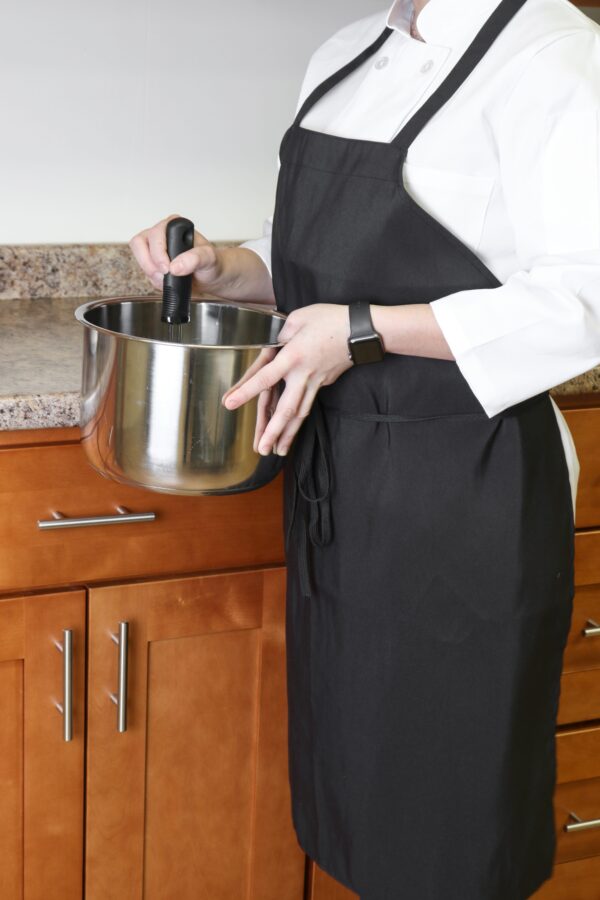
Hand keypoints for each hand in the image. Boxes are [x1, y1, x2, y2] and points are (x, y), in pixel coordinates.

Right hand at [129, 213, 223, 292]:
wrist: (213, 277)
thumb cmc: (213, 263)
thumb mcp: (209, 259)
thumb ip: (195, 259)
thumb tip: (176, 266)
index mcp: (174, 226)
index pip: (155, 234)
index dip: (158, 252)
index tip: (168, 267)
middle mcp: (162, 235)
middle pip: (140, 244)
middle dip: (150, 264)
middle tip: (164, 275)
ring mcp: (156, 249)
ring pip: (140, 259)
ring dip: (151, 273)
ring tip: (168, 279)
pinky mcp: (155, 264)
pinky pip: (145, 272)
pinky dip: (155, 280)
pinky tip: (168, 282)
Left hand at [221, 304, 352, 455]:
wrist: (363, 330)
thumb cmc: (330, 319)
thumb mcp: (298, 319)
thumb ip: (280, 334)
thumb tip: (272, 346)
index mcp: (292, 357)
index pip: (265, 378)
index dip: (246, 392)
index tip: (229, 404)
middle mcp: (303, 375)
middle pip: (286, 409)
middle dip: (273, 432)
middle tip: (262, 450)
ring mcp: (315, 382)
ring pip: (300, 414)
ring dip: (288, 435)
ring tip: (278, 451)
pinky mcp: (323, 384)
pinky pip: (308, 406)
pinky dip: (299, 422)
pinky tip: (292, 432)